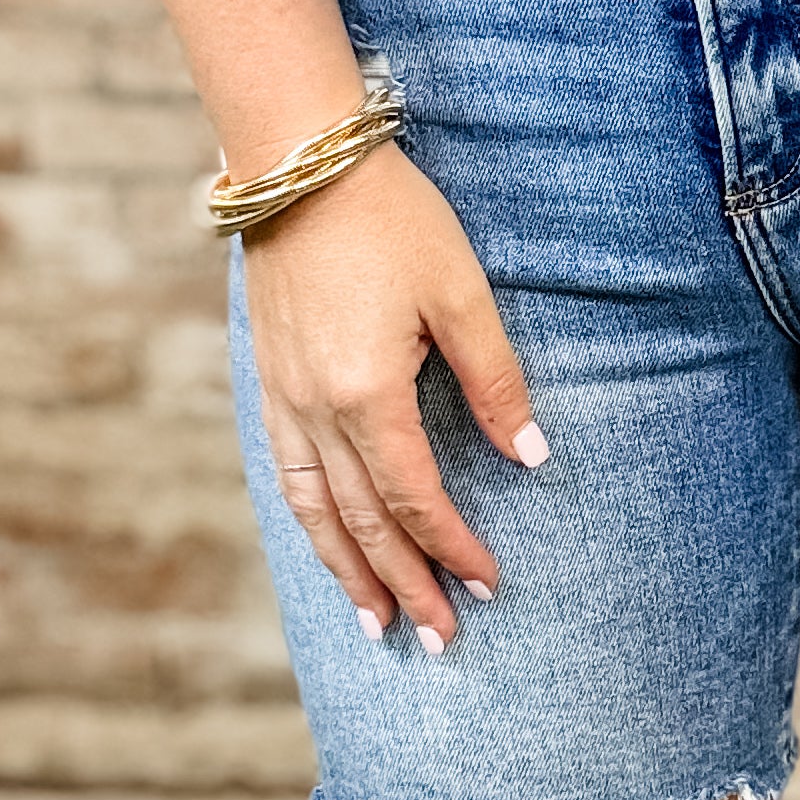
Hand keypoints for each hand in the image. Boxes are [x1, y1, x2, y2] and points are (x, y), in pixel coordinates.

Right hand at [244, 143, 543, 652]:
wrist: (300, 161)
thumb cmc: (393, 219)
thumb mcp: (462, 293)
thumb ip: (496, 379)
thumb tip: (531, 454)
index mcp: (368, 394)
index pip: (415, 498)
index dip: (453, 547)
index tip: (488, 585)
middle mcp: (316, 409)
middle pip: (363, 523)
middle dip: (403, 584)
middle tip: (436, 638)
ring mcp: (283, 398)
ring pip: (313, 510)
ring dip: (347, 571)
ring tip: (375, 622)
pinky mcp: (269, 379)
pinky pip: (286, 473)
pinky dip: (308, 522)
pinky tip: (327, 544)